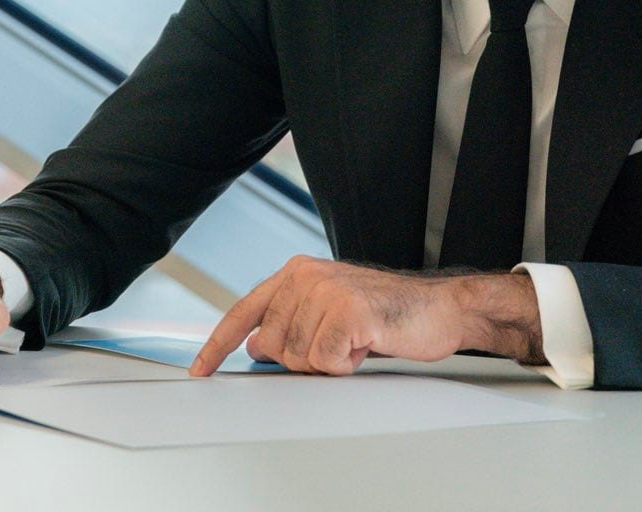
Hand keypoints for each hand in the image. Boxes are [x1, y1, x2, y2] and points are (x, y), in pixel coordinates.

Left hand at [190, 255, 542, 376]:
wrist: (440, 310)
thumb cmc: (386, 315)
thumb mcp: (328, 313)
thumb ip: (290, 324)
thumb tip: (256, 349)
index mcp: (296, 273)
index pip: (245, 311)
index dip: (219, 344)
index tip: (201, 369)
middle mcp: (305, 276)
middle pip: (272, 346)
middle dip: (302, 359)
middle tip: (339, 345)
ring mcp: (326, 291)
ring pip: (298, 358)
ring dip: (329, 362)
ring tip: (355, 342)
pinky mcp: (347, 312)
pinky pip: (325, 363)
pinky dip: (345, 366)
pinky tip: (365, 346)